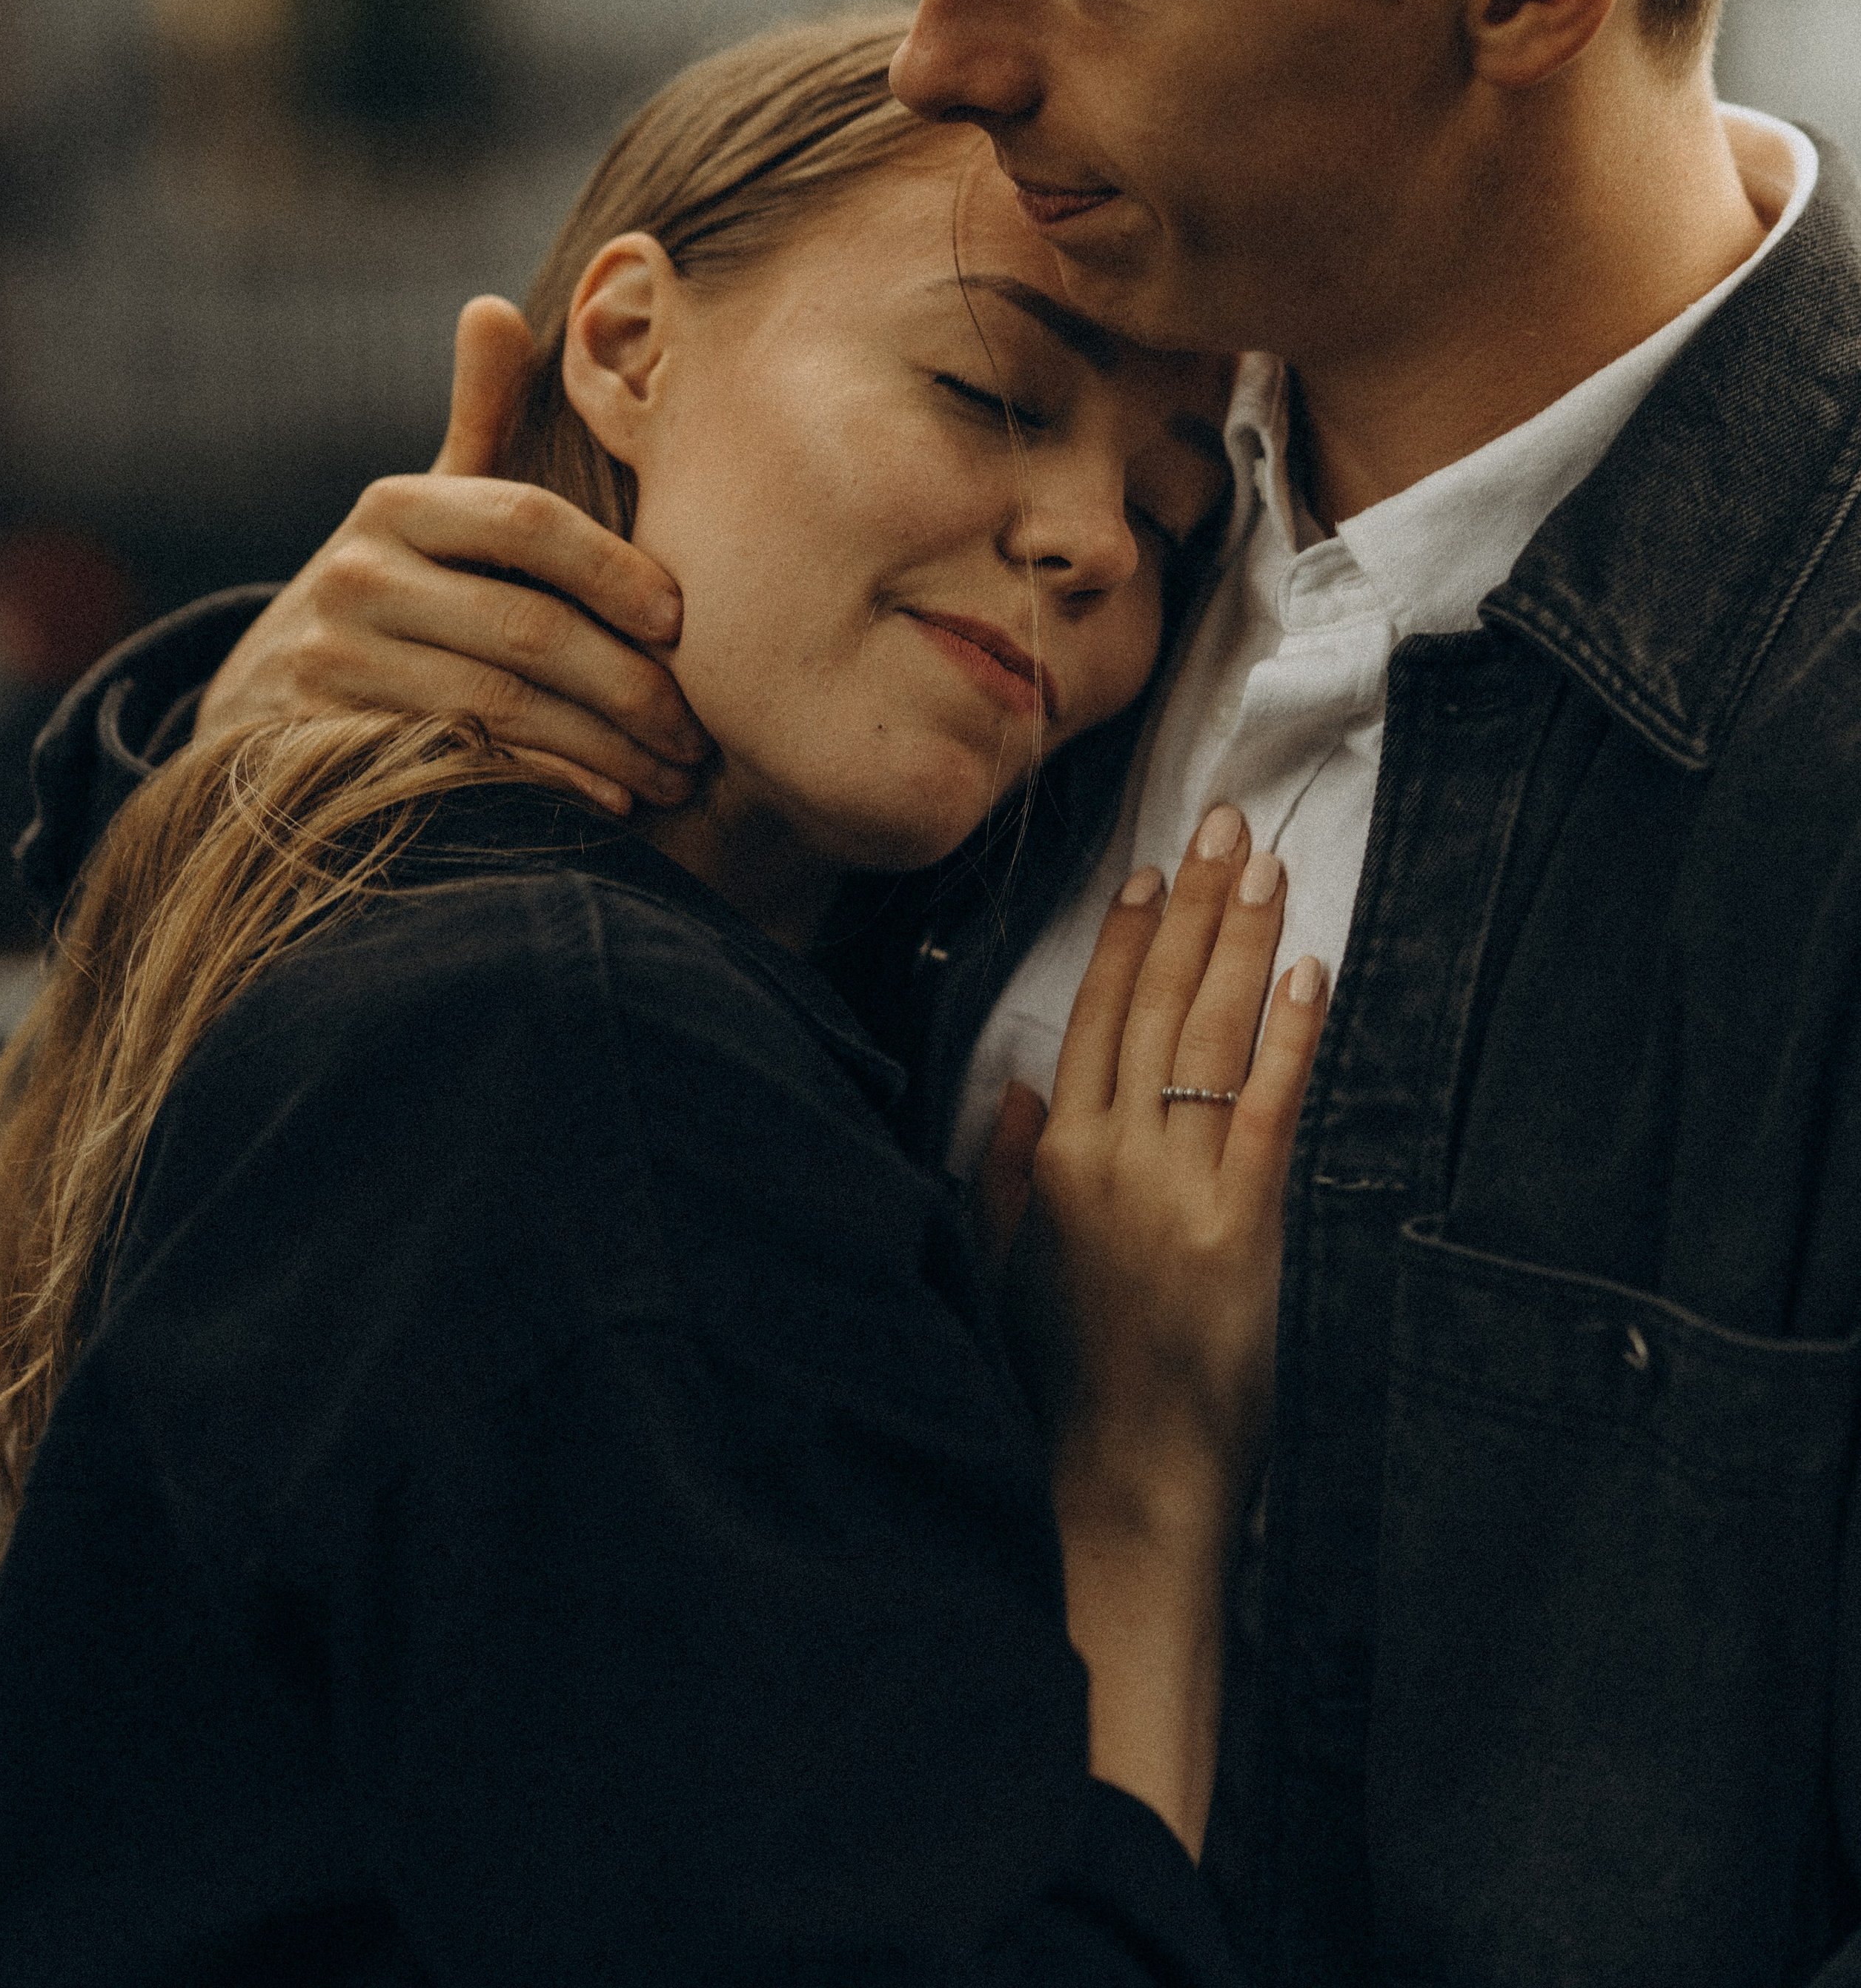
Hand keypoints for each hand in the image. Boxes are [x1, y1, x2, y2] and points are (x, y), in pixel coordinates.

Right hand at [193, 297, 712, 815]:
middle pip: (527, 629)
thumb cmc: (393, 591)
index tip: (685, 619)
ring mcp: (333, 662)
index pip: (526, 520)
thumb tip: (495, 306)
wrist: (263, 695)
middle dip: (632, 687)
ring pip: (503, 706)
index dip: (615, 568)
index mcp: (397, 506)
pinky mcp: (326, 742)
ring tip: (675, 774)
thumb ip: (475, 418)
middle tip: (702, 731)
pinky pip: (463, 765)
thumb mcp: (423, 506)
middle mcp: (355, 576)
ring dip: (607, 749)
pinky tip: (609, 800)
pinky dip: (548, 786)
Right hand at [1011, 805, 1324, 1859]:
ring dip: (1240, 943)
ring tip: (1266, 867)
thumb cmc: (1060, 1386)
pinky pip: (1266, 1108)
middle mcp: (1109, 1158)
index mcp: (1052, 1162)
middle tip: (1225, 825)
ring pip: (1208, 1036)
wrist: (1120, 1484)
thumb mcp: (1002, 1272)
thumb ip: (1004, 1175)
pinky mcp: (1239, 1228)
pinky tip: (1307, 969)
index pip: (1092, 1018)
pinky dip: (1287, 1035)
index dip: (1126, 938)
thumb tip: (1015, 1088)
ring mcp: (1174, 1189)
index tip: (1151, 868)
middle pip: (1155, 1005)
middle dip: (1193, 907)